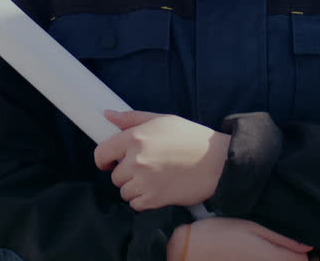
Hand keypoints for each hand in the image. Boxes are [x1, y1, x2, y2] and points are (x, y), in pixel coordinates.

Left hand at [95, 110, 228, 210]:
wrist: (217, 162)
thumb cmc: (191, 138)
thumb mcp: (162, 120)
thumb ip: (132, 118)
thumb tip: (107, 115)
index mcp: (135, 137)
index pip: (101, 153)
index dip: (104, 159)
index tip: (111, 162)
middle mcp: (136, 160)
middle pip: (114, 175)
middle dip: (126, 173)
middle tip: (146, 168)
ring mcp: (144, 181)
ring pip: (124, 191)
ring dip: (135, 188)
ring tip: (153, 179)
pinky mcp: (154, 199)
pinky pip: (135, 204)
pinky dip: (143, 200)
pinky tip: (157, 189)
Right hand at [167, 218, 312, 260]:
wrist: (191, 250)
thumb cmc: (221, 234)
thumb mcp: (253, 227)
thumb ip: (282, 238)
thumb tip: (308, 246)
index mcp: (273, 257)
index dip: (308, 253)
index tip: (307, 244)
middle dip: (297, 258)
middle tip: (296, 247)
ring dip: (284, 259)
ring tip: (278, 249)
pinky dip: (269, 260)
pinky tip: (263, 254)